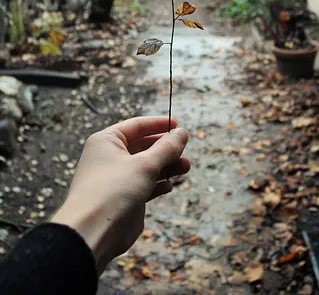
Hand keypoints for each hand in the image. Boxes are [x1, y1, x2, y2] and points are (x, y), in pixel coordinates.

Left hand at [51, 116, 189, 272]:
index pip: (136, 126)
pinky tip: (169, 186)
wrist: (93, 233)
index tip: (178, 124)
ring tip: (186, 168)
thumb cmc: (113, 190)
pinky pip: (145, 185)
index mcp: (107, 141)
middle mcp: (110, 157)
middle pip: (144, 146)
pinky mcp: (124, 198)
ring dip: (167, 166)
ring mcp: (117, 179)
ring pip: (147, 166)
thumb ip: (166, 148)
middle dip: (166, 148)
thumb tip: (182, 133)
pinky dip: (158, 184)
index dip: (158, 124)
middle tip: (185, 150)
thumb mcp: (145, 164)